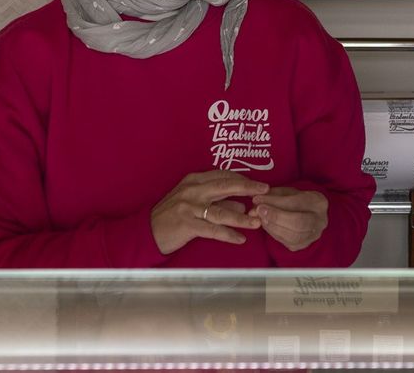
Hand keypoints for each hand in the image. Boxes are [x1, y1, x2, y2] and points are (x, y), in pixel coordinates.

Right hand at [151, 170, 269, 255]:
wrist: (148, 231)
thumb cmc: (172, 215)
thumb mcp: (192, 201)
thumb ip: (216, 201)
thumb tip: (240, 203)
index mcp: (194, 180)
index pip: (223, 175)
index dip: (243, 179)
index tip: (258, 184)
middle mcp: (193, 190)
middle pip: (225, 186)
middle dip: (248, 188)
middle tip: (265, 191)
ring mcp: (189, 207)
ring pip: (221, 211)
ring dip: (242, 217)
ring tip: (257, 222)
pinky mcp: (187, 224)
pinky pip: (213, 230)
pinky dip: (228, 234)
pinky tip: (240, 239)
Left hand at [251, 187, 327, 252]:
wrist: (307, 215)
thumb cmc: (296, 201)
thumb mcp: (287, 192)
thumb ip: (273, 195)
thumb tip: (257, 199)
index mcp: (319, 202)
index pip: (297, 203)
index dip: (276, 202)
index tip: (258, 199)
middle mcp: (320, 221)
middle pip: (298, 222)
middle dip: (276, 216)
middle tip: (259, 210)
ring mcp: (313, 236)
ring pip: (292, 235)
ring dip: (272, 226)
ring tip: (260, 217)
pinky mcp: (302, 245)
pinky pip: (287, 242)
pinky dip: (273, 233)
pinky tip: (265, 225)